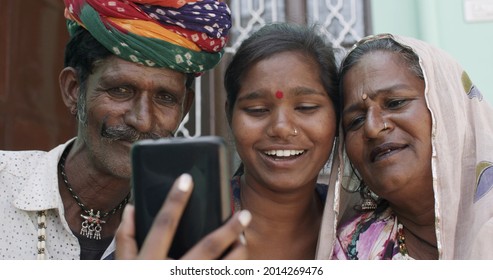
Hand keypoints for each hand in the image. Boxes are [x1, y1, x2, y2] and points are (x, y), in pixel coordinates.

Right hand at [115, 173, 250, 259]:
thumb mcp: (123, 268)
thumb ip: (125, 239)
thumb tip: (132, 209)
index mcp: (149, 263)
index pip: (164, 225)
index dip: (174, 200)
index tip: (186, 179)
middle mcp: (172, 275)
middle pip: (206, 248)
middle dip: (228, 229)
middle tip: (244, 213)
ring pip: (223, 269)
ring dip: (238, 253)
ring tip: (244, 238)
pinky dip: (233, 270)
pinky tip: (237, 260)